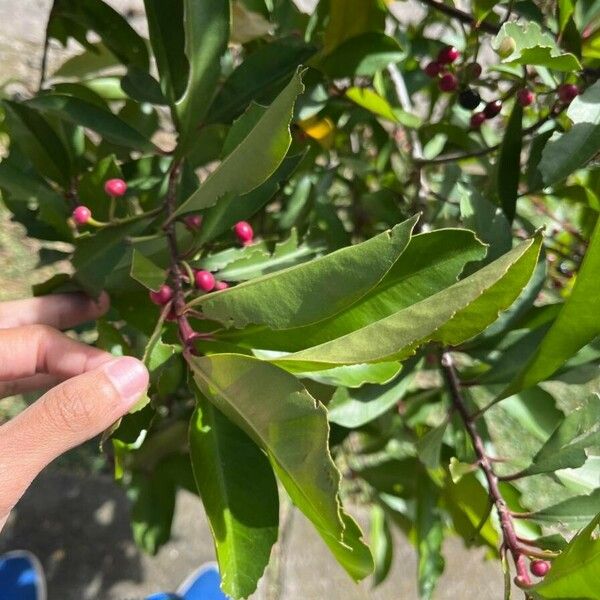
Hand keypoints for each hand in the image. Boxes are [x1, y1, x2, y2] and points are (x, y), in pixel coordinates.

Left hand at [0, 293, 147, 531]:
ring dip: (43, 349)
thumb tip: (133, 373)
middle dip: (51, 317)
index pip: (21, 341)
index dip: (79, 355)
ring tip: (85, 329)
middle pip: (0, 329)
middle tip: (99, 304)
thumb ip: (62, 418)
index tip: (127, 378)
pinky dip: (30, 383)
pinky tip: (58, 382)